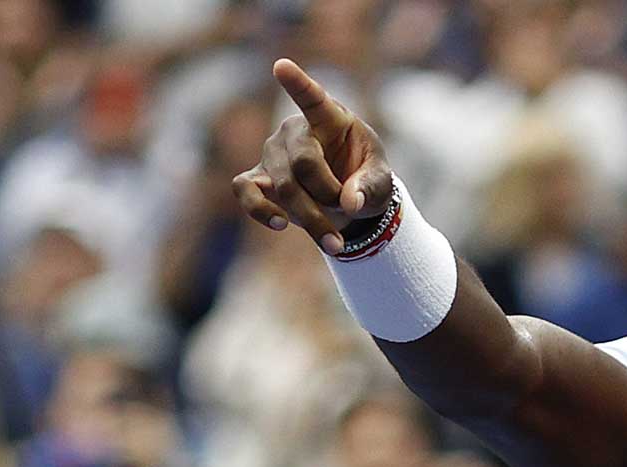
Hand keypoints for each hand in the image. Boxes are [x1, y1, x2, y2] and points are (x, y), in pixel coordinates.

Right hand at [231, 59, 394, 253]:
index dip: (298, 83)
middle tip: (348, 211)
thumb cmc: (365, 178)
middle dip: (327, 195)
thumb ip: (371, 187)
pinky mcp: (258, 178)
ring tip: (335, 241)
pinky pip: (245, 191)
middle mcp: (294, 130)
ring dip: (311, 217)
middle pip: (302, 163)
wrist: (348, 201)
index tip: (281, 66)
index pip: (312, 97)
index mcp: (329, 118)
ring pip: (283, 186)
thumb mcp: (381, 181)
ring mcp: (272, 153)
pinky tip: (281, 224)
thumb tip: (350, 202)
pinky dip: (260, 210)